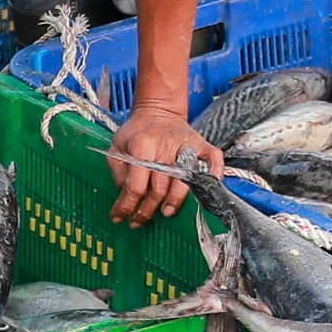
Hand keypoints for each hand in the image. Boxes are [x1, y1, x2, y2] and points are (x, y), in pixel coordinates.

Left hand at [108, 104, 222, 227]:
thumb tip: (126, 196)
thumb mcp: (117, 147)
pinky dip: (214, 173)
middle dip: (148, 209)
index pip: (136, 184)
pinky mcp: (201, 143)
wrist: (157, 110)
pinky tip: (206, 190)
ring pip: (184, 180)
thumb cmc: (137, 132)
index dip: (127, 205)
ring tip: (165, 212)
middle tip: (139, 220)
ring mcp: (185, 145)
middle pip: (159, 188)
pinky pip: (213, 158)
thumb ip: (118, 172)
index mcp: (142, 144)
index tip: (120, 217)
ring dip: (174, 201)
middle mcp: (165, 146)